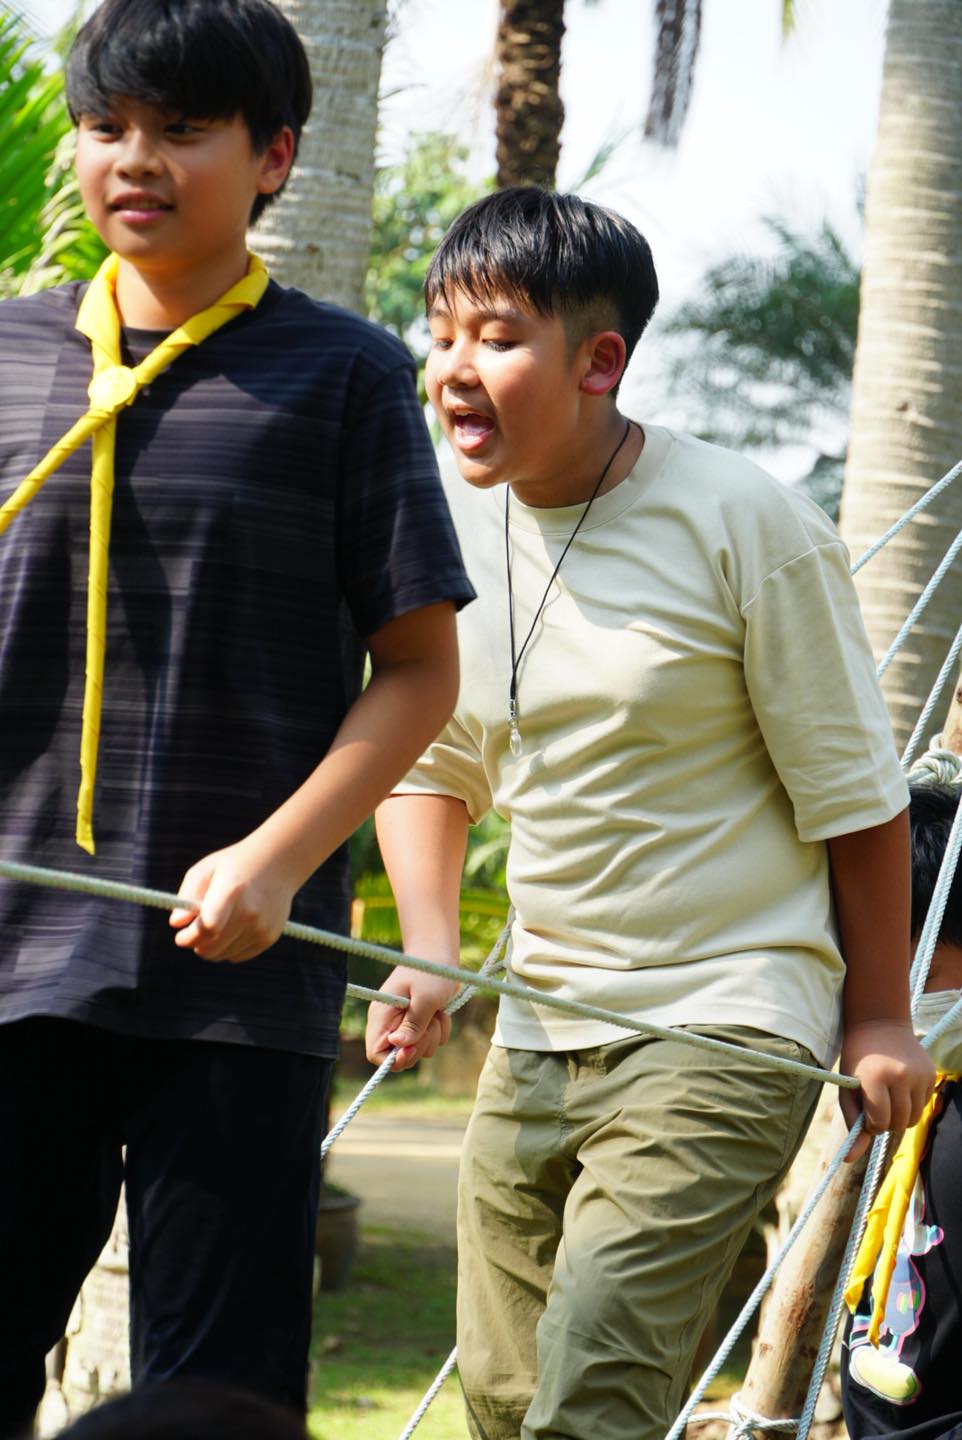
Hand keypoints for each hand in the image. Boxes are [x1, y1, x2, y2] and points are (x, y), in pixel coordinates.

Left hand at [169, 839, 295, 961]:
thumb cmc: (234, 865)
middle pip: (212, 948)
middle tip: (191, 935)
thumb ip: (187, 896)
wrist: (279, 863)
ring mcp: (262, 927)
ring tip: (214, 926)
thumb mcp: (206, 870)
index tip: (181, 936)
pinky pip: (237, 956)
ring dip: (211, 947)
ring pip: (222, 955)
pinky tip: (232, 928)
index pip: (209, 927)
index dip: (190, 937)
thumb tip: (176, 923)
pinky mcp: (269, 938)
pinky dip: (228, 948)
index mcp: (232, 891)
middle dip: (196, 945)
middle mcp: (250, 912)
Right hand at [366, 966, 460, 1070]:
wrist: (439, 954)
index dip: (393, 1059)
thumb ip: (413, 1024)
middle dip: (419, 1046)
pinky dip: (440, 1031)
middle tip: (430, 1023)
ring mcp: (404, 1024)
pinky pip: (430, 1043)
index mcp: (382, 1016)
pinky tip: (441, 1012)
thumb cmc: (431, 972)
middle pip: (399, 1057)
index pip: (375, 1053)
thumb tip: (397, 1046)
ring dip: (433, 1036)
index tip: (413, 1049)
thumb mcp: (426, 997)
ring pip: (418, 1051)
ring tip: (437, 1012)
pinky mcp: (419, 1024)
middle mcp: (390, 1023)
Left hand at [839, 1020, 935, 1161]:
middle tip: (876, 1105)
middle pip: (898, 1124)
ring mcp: (919, 1074)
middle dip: (885, 1122)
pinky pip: (924, 1105)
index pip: (879, 1122)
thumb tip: (847, 1159)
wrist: (879, 1022)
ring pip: (914, 1119)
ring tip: (888, 1099)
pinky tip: (900, 1089)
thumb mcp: (847, 1087)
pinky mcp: (931, 1073)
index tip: (865, 1112)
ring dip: (900, 1117)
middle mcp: (900, 1075)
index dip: (871, 1123)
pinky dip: (912, 1105)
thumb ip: (851, 1122)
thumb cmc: (857, 1058)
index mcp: (875, 1077)